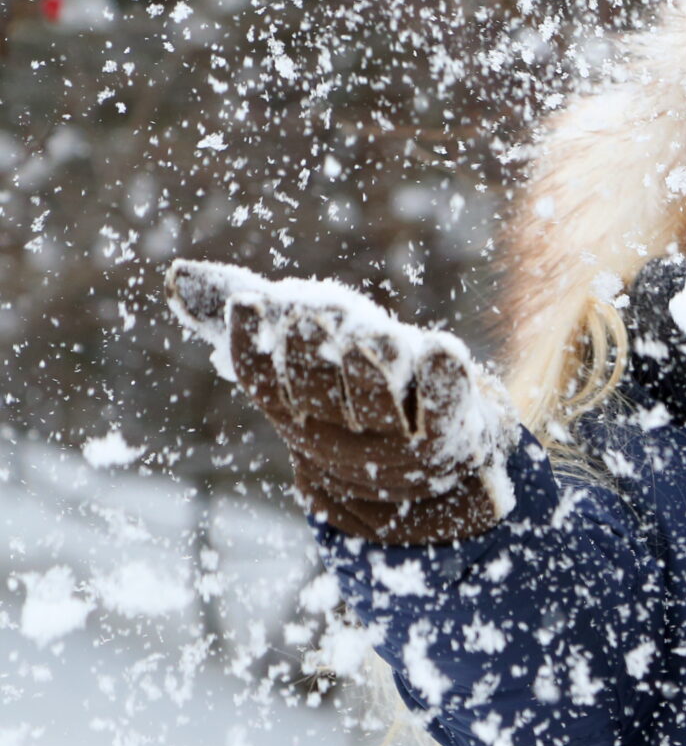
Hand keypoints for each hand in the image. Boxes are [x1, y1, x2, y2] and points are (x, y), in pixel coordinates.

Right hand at [168, 261, 514, 545]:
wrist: (432, 470)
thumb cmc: (356, 394)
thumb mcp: (303, 359)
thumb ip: (251, 319)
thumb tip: (176, 275)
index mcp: (295, 413)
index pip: (261, 383)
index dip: (252, 345)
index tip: (251, 301)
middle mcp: (339, 436)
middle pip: (317, 393)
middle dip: (314, 354)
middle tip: (312, 317)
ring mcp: (395, 442)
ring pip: (376, 408)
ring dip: (370, 372)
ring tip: (368, 337)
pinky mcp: (449, 437)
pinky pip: (444, 411)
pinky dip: (443, 380)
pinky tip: (441, 347)